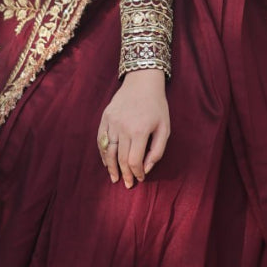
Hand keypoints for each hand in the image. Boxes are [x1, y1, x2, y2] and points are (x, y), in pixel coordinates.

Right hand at [97, 69, 168, 187]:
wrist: (142, 82)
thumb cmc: (157, 106)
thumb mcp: (165, 128)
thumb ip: (157, 150)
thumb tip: (146, 169)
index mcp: (140, 131)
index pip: (134, 161)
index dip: (137, 173)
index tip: (140, 179)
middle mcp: (123, 128)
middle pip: (121, 159)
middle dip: (125, 174)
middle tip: (127, 184)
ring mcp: (112, 122)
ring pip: (108, 151)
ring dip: (111, 167)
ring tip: (115, 178)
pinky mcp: (105, 118)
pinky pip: (101, 140)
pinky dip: (103, 153)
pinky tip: (107, 162)